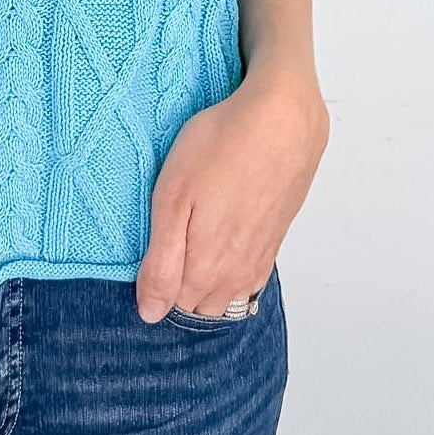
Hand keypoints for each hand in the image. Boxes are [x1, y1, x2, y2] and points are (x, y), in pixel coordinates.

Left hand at [135, 67, 329, 321]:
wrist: (283, 121)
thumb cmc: (221, 149)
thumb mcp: (172, 201)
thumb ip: (161, 264)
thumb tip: (150, 314)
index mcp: (206, 271)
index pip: (168, 304)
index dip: (154, 276)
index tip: (152, 239)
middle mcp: (236, 277)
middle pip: (197, 302)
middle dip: (180, 281)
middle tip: (173, 231)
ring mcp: (259, 260)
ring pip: (225, 291)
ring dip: (207, 274)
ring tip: (198, 228)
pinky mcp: (275, 241)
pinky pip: (247, 274)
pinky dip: (231, 263)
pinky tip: (225, 228)